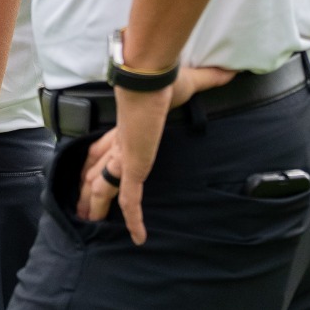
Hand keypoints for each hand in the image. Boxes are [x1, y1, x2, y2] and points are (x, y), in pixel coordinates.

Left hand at [78, 66, 235, 243]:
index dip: (92, 160)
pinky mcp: (133, 167)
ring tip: (90, 223)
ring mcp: (125, 157)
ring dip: (96, 207)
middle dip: (86, 188)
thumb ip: (209, 79)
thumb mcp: (189, 81)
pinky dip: (134, 220)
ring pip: (103, 187)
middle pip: (95, 169)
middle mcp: (120, 143)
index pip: (103, 145)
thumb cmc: (163, 77)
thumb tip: (229, 72)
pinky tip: (139, 237)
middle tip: (80, 206)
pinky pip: (131, 200)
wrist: (149, 77)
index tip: (85, 171)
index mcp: (126, 125)